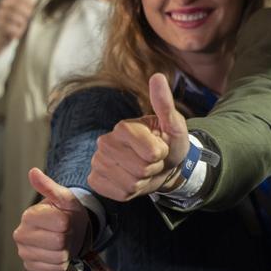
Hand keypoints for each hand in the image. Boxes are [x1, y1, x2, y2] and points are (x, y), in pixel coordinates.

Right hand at [13, 168, 90, 270]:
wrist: (69, 230)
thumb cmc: (66, 212)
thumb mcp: (64, 198)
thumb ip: (49, 186)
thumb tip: (33, 171)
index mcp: (28, 215)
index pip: (61, 223)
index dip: (69, 220)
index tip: (65, 217)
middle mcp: (20, 234)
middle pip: (59, 241)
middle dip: (69, 236)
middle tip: (65, 230)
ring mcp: (23, 251)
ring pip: (58, 256)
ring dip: (67, 249)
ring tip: (62, 240)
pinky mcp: (30, 265)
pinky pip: (55, 268)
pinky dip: (62, 262)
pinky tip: (58, 252)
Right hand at [87, 73, 190, 200]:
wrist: (163, 165)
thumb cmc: (169, 143)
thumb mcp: (174, 125)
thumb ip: (165, 103)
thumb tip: (158, 76)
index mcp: (123, 127)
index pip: (150, 153)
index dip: (161, 154)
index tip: (160, 147)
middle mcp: (104, 142)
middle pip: (140, 169)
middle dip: (153, 168)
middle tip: (153, 160)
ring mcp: (98, 162)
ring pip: (130, 183)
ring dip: (144, 181)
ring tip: (145, 169)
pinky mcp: (96, 180)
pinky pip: (118, 193)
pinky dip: (131, 191)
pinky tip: (133, 180)